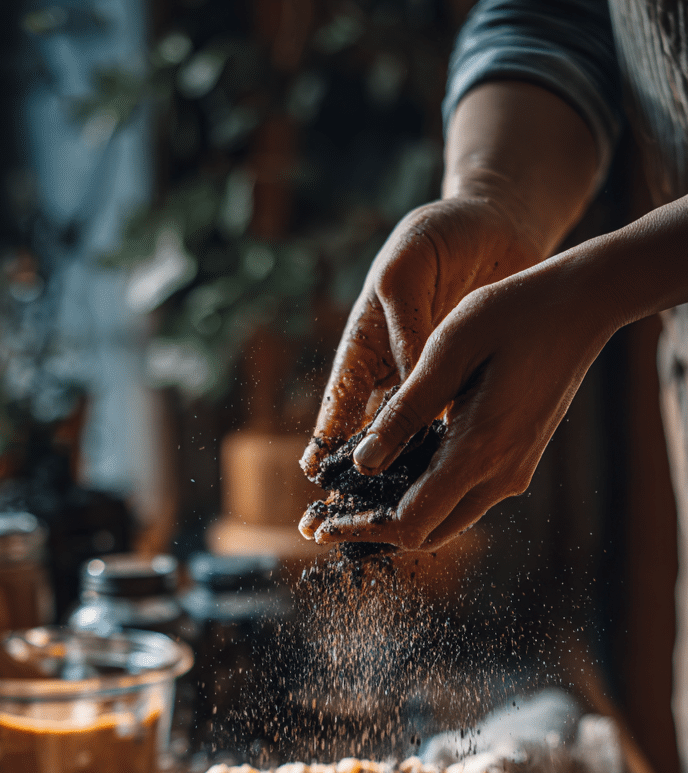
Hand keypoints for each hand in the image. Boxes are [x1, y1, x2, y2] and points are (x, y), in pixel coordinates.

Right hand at [299, 195, 541, 490]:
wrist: (498, 224)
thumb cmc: (440, 235)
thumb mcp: (407, 270)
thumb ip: (403, 325)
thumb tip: (408, 382)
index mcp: (366, 341)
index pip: (340, 396)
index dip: (326, 435)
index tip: (313, 471)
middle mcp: (394, 370)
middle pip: (371, 431)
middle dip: (359, 472)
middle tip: (345, 510)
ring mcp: (432, 380)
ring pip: (414, 437)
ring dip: (406, 472)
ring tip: (398, 510)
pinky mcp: (468, 383)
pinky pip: (456, 424)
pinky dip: (452, 451)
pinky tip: (452, 480)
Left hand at [306, 250, 612, 550]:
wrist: (583, 305)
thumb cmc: (512, 313)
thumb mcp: (447, 352)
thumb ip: (404, 413)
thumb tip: (362, 463)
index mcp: (478, 451)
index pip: (410, 522)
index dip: (362, 529)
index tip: (324, 527)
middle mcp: (500, 476)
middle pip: (426, 534)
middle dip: (377, 531)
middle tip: (332, 518)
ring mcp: (513, 473)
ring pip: (447, 521)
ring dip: (402, 515)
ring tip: (358, 499)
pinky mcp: (518, 462)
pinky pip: (465, 497)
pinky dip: (428, 497)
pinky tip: (399, 473)